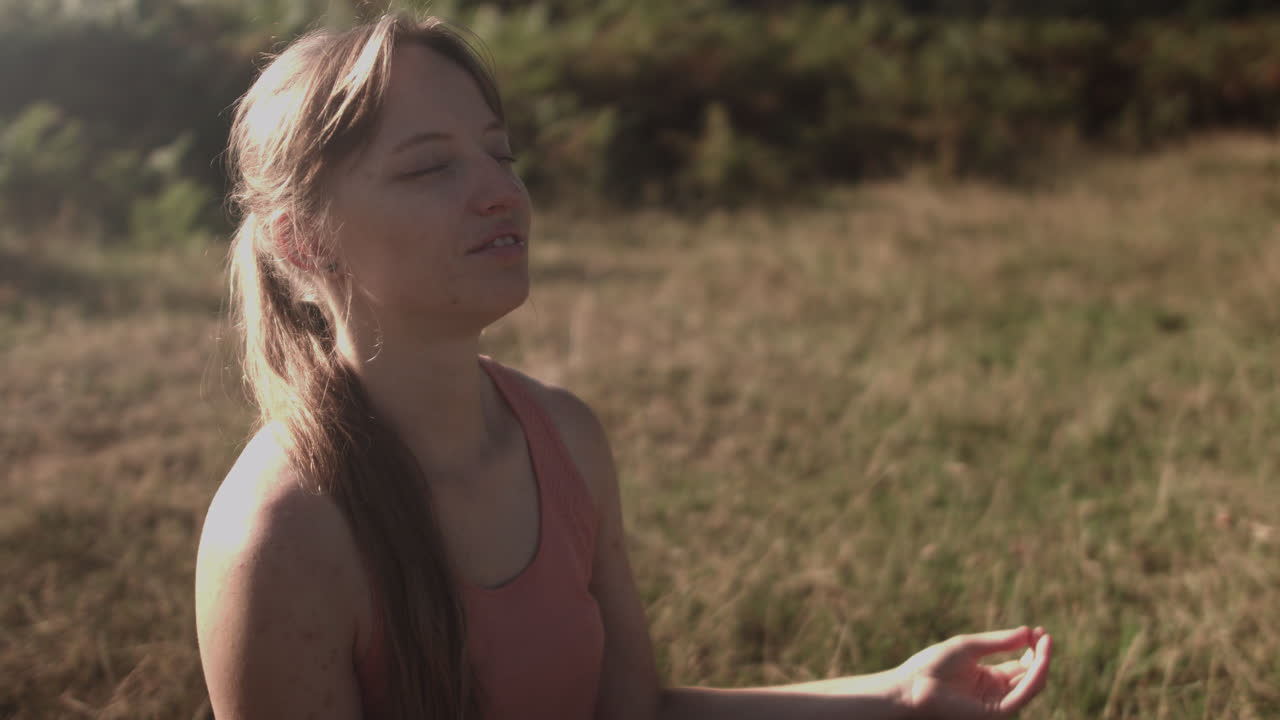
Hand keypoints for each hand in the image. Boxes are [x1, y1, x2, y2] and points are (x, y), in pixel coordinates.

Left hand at [894, 626, 1051, 718]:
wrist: (911, 687)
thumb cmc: (933, 666)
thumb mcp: (970, 648)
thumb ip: (999, 642)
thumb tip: (1028, 632)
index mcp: (989, 678)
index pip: (1020, 666)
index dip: (1032, 649)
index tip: (1038, 631)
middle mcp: (996, 693)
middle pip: (1029, 676)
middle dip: (1040, 656)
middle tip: (1045, 635)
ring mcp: (996, 705)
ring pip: (1030, 687)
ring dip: (1042, 665)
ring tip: (1045, 642)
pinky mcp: (995, 714)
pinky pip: (1022, 696)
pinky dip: (1034, 678)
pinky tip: (1039, 659)